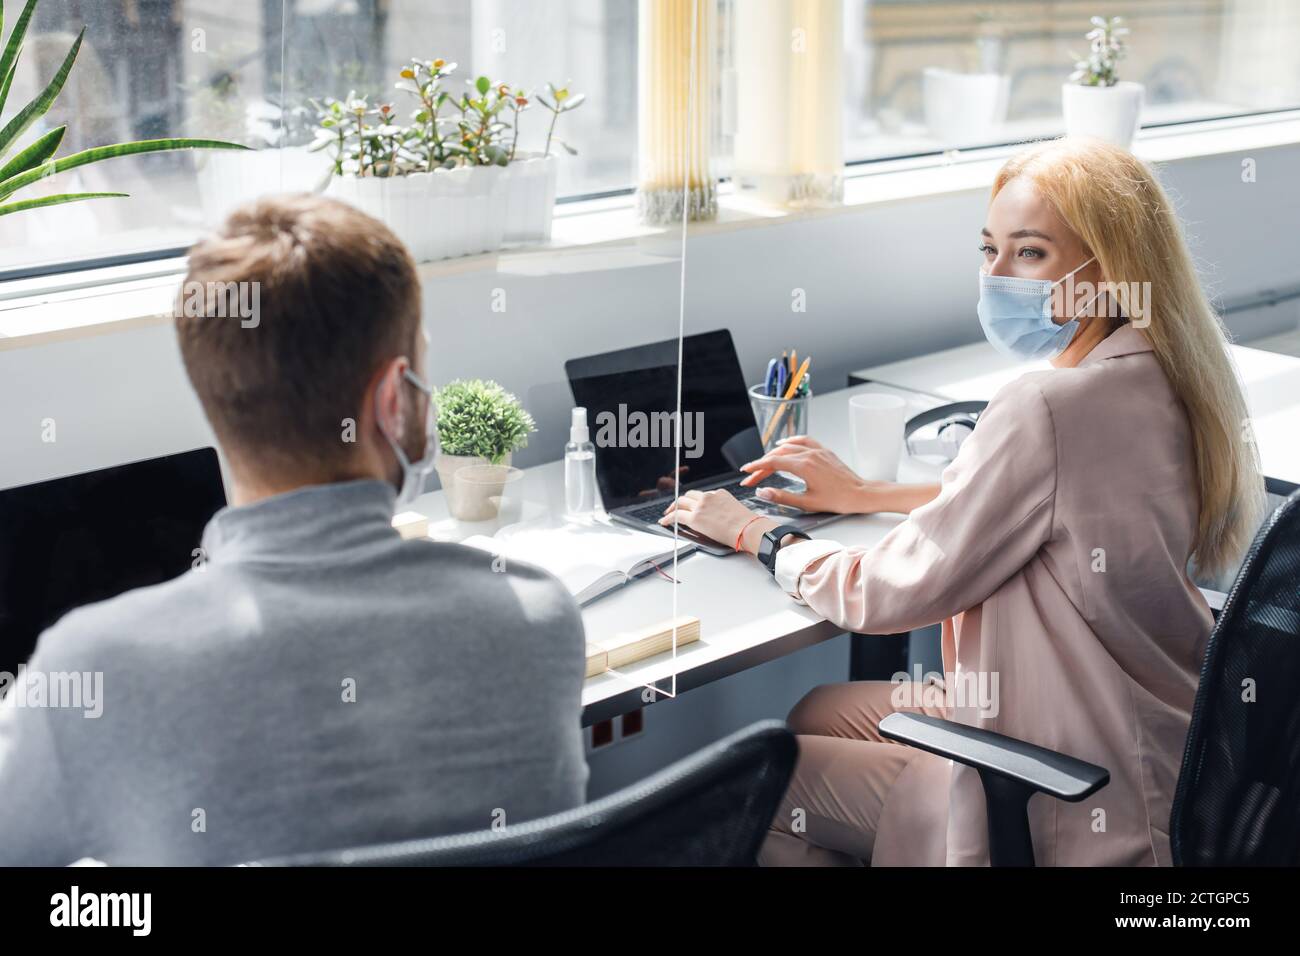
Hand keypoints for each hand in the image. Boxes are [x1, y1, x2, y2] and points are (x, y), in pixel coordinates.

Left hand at [659, 489, 769, 549]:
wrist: (748, 529)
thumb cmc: (747, 525)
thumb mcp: (735, 509)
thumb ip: (723, 509)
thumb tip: (718, 518)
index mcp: (720, 494)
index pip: (702, 495)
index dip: (694, 501)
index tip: (691, 505)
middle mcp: (709, 497)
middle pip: (689, 495)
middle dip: (681, 502)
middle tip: (675, 508)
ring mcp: (701, 506)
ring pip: (681, 502)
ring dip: (673, 508)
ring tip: (668, 515)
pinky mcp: (695, 517)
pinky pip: (676, 515)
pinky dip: (668, 518)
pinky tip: (665, 522)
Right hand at [738, 436, 870, 513]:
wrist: (860, 494)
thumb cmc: (838, 499)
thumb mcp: (807, 503)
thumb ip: (782, 496)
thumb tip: (763, 492)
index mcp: (804, 466)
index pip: (772, 463)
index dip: (756, 468)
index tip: (745, 472)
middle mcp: (809, 454)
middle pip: (777, 456)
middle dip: (761, 465)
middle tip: (752, 477)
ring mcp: (817, 450)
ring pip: (788, 447)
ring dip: (773, 454)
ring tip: (763, 464)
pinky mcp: (823, 451)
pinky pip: (803, 440)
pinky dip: (790, 442)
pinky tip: (784, 444)